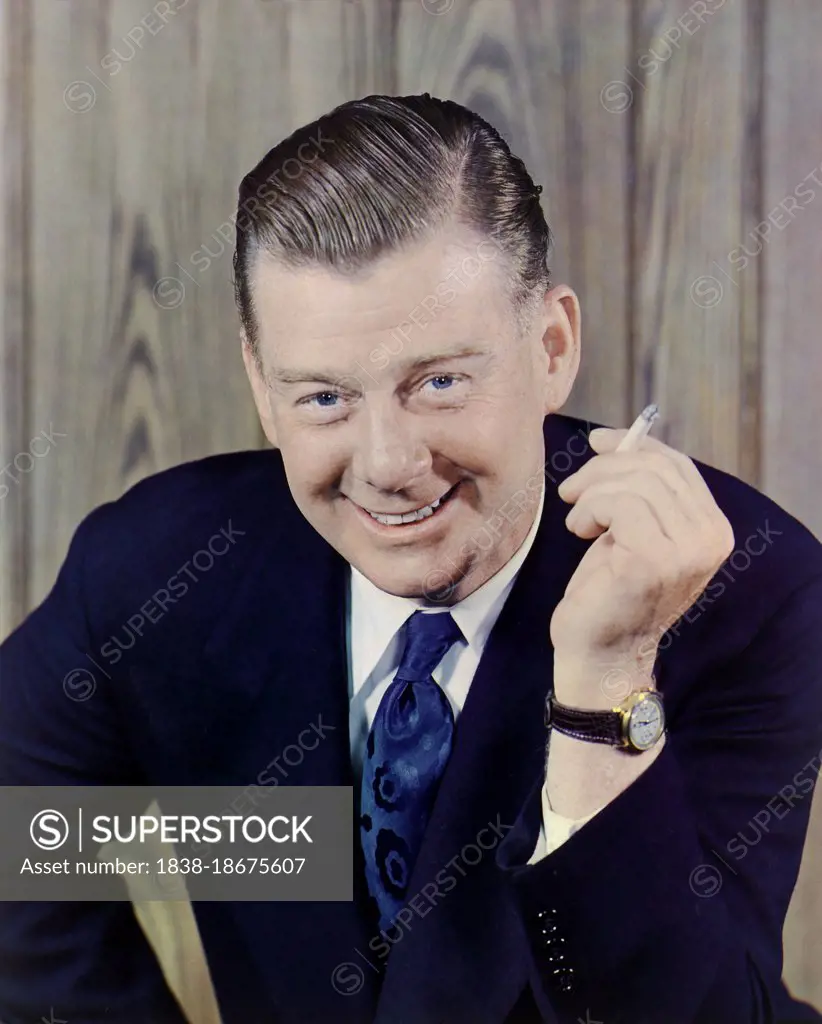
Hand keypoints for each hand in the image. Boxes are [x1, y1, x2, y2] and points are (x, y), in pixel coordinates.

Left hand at [549, 426, 734, 704]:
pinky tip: (580, 533)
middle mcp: (710, 537)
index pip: (677, 464)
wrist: (600, 653)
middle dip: (603, 469)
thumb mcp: (630, 530)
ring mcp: (687, 549)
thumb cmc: (609, 591)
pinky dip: (589, 510)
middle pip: (654, 467)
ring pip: (634, 483)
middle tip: (572, 492)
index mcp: (713, 528)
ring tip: (578, 521)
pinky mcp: (654, 559)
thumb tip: (613, 439)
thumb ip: (638, 491)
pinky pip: (618, 504)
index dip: (635, 444)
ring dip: (592, 493)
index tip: (597, 442)